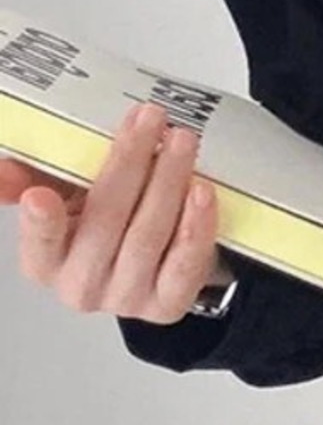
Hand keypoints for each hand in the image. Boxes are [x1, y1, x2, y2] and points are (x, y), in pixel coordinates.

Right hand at [0, 102, 224, 324]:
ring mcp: (126, 298)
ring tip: (182, 142)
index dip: (40, 223)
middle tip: (149, 121)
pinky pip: (185, 264)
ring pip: (148, 236)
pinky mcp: (168, 303)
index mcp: (45, 261)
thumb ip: (35, 173)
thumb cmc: (104, 219)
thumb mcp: (64, 191)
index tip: (41, 197)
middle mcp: (81, 285)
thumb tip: (6, 171)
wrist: (151, 258)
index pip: (39, 244)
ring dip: (168, 181)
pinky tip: (200, 191)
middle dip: (130, 163)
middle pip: (105, 222)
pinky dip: (195, 225)